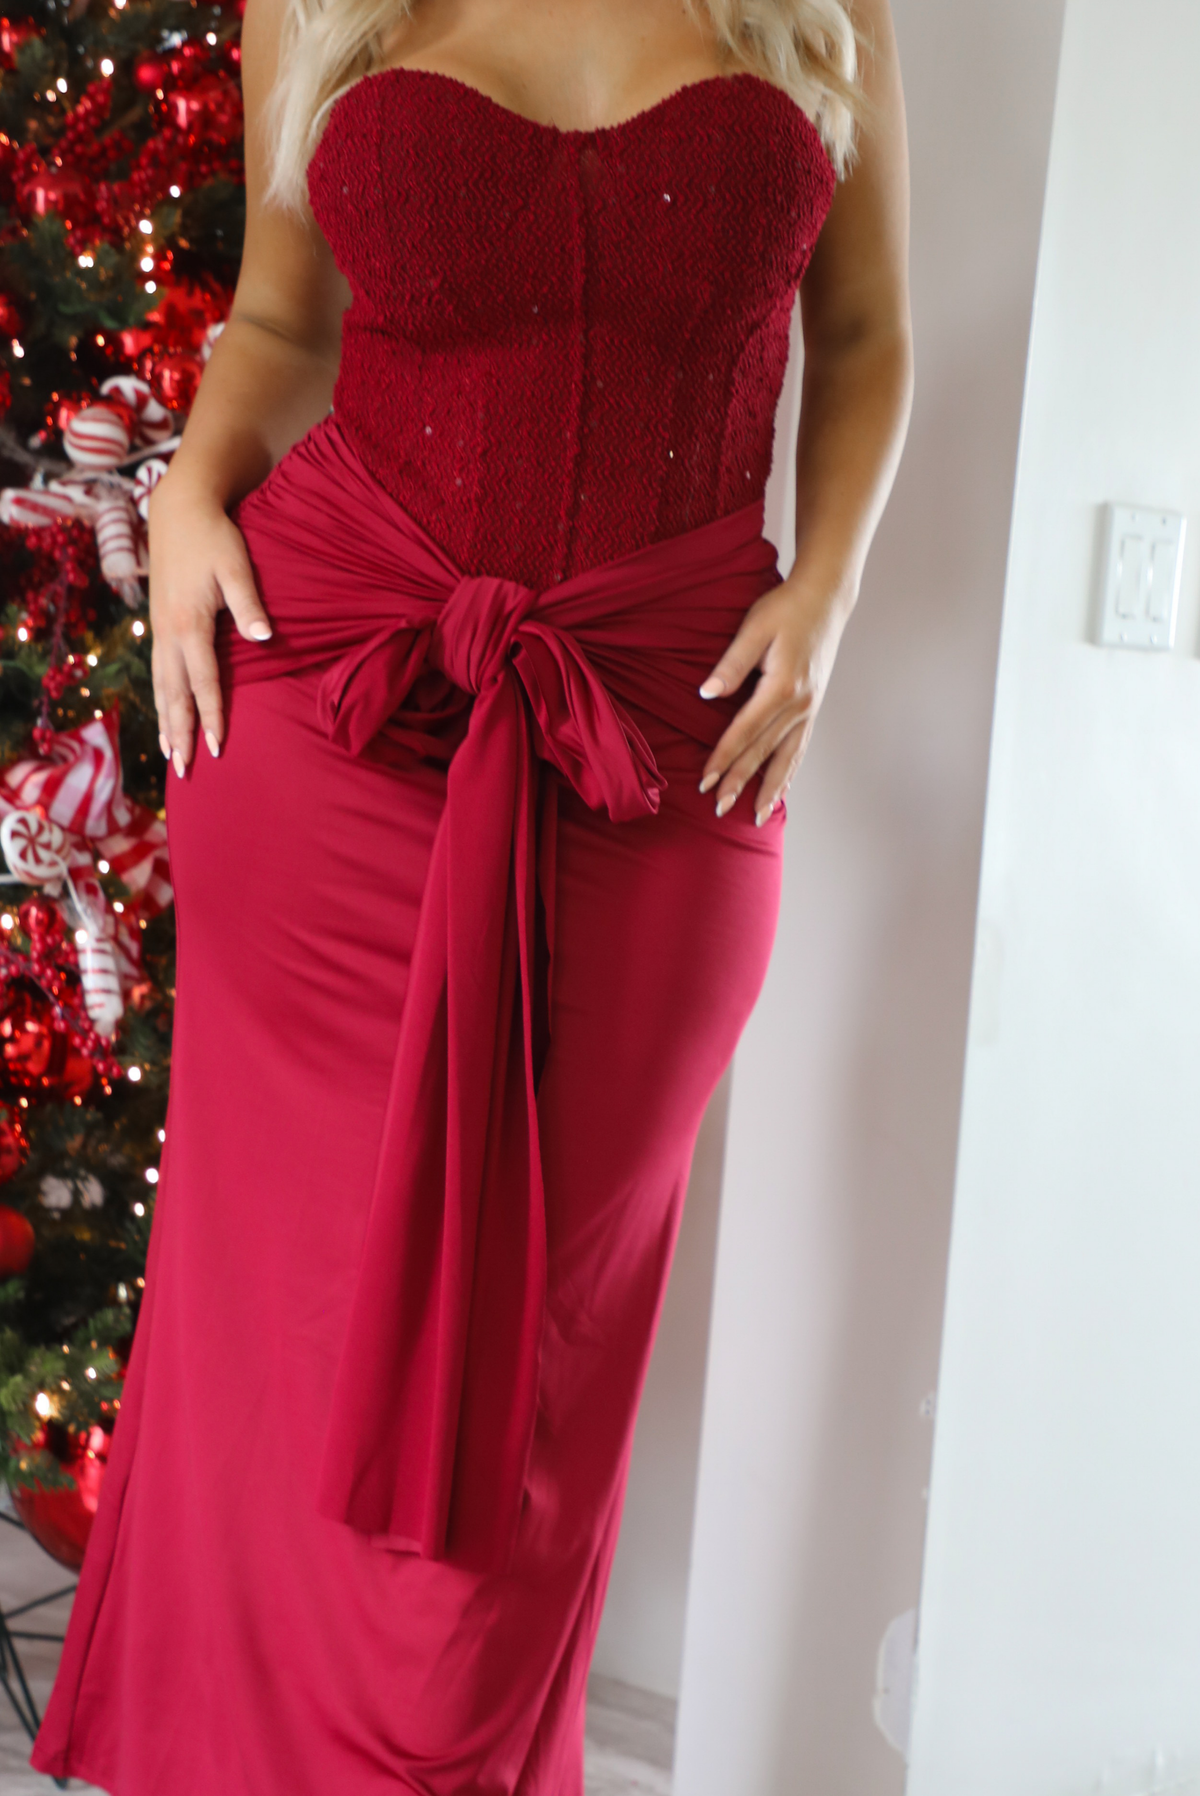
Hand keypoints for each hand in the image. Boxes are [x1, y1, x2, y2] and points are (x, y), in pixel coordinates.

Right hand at [148, 477, 272, 774]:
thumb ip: (249, 603)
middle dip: (181, 733)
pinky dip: (162, 700)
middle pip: (174, 694)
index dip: (211, 716)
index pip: (203, 681)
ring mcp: (160, 630)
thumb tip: (265, 638)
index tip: (219, 748)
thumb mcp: (236, 564)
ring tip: (172, 756)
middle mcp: (168, 633)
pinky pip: (158, 673)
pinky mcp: (159, 626)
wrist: (179, 510)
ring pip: (161, 686)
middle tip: (187, 771)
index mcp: (189, 623)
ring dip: (167, 723)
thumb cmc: (215, 537)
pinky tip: (166, 716)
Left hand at [698, 576, 850, 824]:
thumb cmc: (786, 607)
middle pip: (764, 752)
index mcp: (781, 687)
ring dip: (770, 788)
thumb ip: (731, 664)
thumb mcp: (754, 628)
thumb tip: (707, 694)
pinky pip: (800, 747)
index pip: (744, 732)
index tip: (704, 781)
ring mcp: (809, 708)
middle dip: (740, 782)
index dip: (722, 758)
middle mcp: (799, 705)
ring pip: (787, 757)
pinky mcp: (813, 706)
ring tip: (757, 816)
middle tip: (720, 809)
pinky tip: (783, 789)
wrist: (826, 598)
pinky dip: (790, 771)